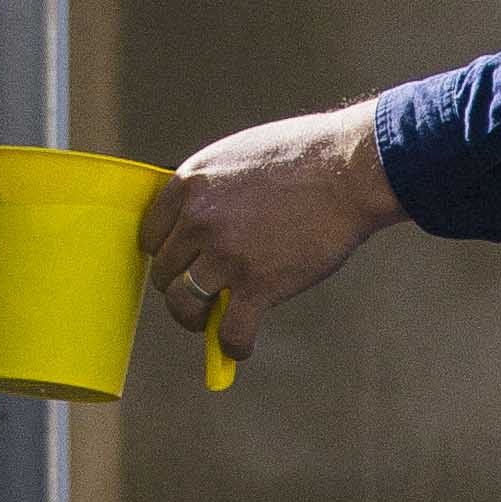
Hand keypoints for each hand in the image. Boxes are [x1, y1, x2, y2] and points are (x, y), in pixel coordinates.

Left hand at [143, 108, 399, 369]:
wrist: (349, 169)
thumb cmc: (304, 155)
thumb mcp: (238, 156)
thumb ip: (211, 188)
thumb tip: (200, 222)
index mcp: (189, 184)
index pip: (151, 237)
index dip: (168, 256)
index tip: (185, 264)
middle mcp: (198, 220)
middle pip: (164, 274)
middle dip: (181, 288)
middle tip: (204, 295)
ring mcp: (226, 255)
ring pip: (184, 306)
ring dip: (195, 321)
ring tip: (214, 324)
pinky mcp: (258, 284)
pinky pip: (230, 332)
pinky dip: (233, 346)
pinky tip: (241, 346)